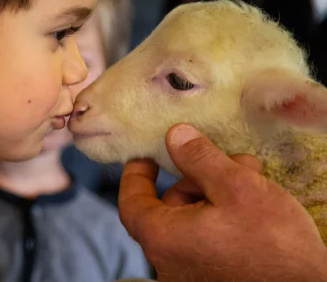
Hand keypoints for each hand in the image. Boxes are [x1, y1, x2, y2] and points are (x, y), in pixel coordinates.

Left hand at [118, 124, 326, 281]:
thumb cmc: (272, 244)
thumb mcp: (237, 188)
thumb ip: (201, 158)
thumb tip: (175, 135)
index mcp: (162, 238)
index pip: (131, 202)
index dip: (136, 175)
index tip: (146, 156)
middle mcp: (168, 262)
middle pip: (168, 209)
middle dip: (194, 179)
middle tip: (225, 163)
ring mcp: (190, 276)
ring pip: (191, 223)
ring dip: (213, 197)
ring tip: (249, 182)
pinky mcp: (213, 281)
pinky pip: (206, 242)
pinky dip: (221, 220)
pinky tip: (251, 208)